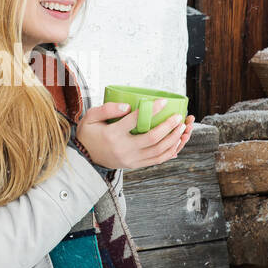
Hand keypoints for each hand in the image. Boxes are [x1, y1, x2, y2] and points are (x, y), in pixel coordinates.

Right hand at [74, 99, 194, 170]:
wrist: (85, 158)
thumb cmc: (89, 134)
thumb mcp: (90, 117)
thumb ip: (106, 109)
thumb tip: (127, 106)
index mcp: (113, 134)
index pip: (135, 121)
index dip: (152, 110)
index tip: (164, 101)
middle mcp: (123, 149)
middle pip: (152, 138)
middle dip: (169, 127)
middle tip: (178, 117)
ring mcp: (131, 159)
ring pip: (158, 151)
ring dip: (172, 140)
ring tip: (182, 128)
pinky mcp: (134, 165)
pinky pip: (156, 160)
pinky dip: (169, 152)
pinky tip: (176, 143)